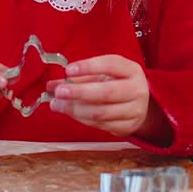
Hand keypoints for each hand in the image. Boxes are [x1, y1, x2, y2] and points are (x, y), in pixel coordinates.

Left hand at [49, 55, 165, 139]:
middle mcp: (136, 89)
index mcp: (131, 70)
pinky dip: (82, 119)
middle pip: (106, 92)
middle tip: (59, 92)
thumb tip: (51, 85)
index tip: (68, 70)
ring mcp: (134, 110)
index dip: (88, 67)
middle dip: (79, 92)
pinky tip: (70, 113)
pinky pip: (100, 124)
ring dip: (75, 109)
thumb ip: (78, 78)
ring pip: (101, 112)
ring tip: (57, 104)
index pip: (110, 65)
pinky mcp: (127, 127)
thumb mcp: (103, 75)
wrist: (141, 106)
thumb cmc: (117, 84)